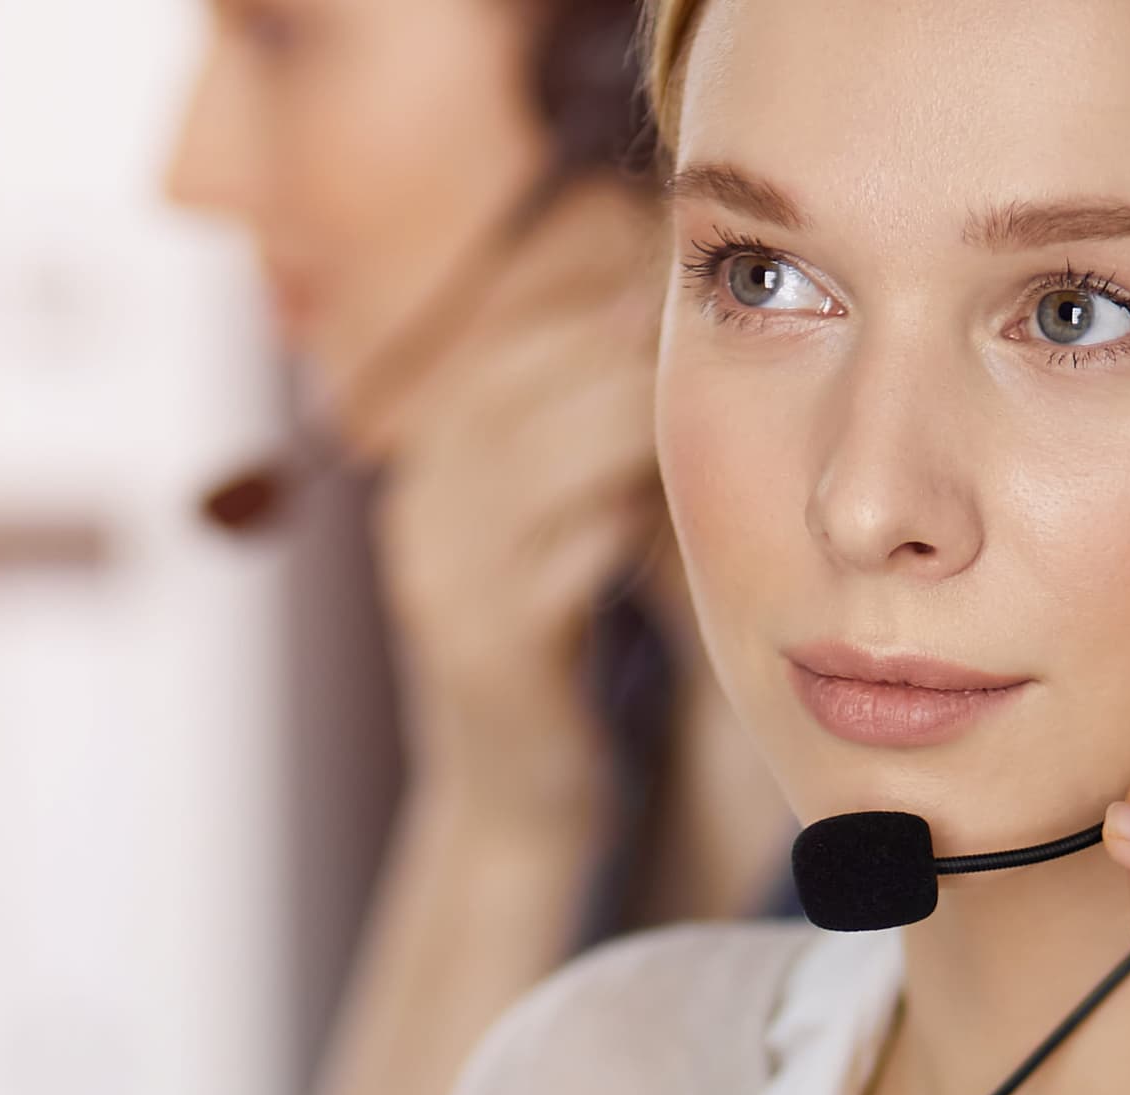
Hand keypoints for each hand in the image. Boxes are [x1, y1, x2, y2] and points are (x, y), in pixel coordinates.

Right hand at [367, 177, 665, 839]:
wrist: (518, 802)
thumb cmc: (568, 646)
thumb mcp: (573, 518)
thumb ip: (607, 431)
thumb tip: (681, 308)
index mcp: (435, 460)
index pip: (502, 331)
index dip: (585, 284)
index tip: (678, 257)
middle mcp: (418, 507)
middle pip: (510, 375)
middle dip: (612, 328)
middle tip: (712, 302)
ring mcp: (436, 581)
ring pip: (524, 456)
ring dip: (620, 408)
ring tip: (702, 381)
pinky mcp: (477, 651)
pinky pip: (547, 561)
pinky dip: (613, 517)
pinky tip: (677, 496)